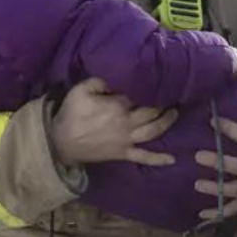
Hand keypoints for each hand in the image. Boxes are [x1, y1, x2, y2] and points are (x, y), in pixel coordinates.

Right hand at [51, 78, 177, 165]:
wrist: (61, 142)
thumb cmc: (71, 114)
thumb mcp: (81, 90)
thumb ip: (99, 80)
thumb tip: (115, 76)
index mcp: (117, 105)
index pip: (140, 94)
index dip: (150, 88)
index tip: (159, 81)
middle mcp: (127, 122)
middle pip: (152, 112)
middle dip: (163, 104)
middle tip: (171, 96)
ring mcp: (127, 140)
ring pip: (153, 131)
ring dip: (167, 122)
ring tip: (175, 113)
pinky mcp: (123, 153)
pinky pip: (144, 157)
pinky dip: (158, 159)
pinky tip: (172, 159)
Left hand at [194, 104, 236, 219]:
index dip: (230, 129)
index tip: (212, 121)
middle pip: (236, 167)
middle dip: (218, 163)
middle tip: (198, 156)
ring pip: (233, 190)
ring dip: (214, 189)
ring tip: (196, 184)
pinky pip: (234, 209)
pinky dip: (218, 213)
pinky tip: (202, 215)